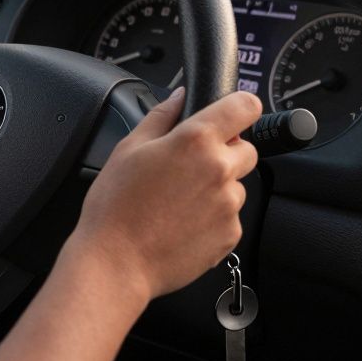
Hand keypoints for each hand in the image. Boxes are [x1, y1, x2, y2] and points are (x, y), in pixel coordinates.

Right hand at [66, 88, 261, 302]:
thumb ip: (161, 116)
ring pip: (236, 185)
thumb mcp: (128, 148)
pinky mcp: (230, 235)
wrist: (116, 262)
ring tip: (178, 202)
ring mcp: (229, 205)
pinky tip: (182, 223)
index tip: (229, 115)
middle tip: (189, 167)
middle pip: (246, 149)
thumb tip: (180, 98)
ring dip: (217, 188)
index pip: (245, 107)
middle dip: (224, 152)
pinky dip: (213, 217)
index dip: (238, 108)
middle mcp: (220, 170)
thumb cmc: (115, 206)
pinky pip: (230, 217)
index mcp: (196, 140)